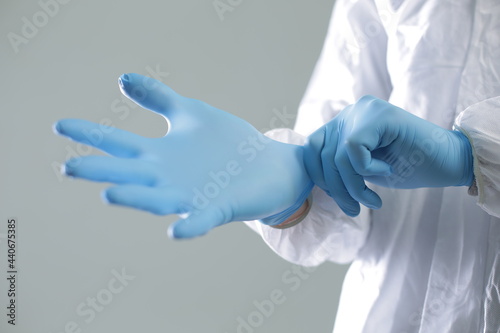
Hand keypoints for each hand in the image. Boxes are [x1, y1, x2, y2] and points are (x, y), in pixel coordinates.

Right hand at [54, 73, 312, 238]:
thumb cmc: (227, 143)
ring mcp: (193, 195)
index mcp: (161, 154)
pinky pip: (202, 219)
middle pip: (129, 173)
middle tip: (68, 167)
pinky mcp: (220, 207)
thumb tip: (122, 78)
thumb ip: (159, 99)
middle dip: (100, 171)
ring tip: (110, 194)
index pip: (119, 143)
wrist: (269, 166)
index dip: (91, 134)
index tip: (60, 125)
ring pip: (158, 199)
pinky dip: (190, 225)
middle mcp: (170, 178)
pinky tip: (176, 230)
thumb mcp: (191, 114)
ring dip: (136, 199)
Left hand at [304, 95, 472, 215]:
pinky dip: (367, 168)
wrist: (449, 162)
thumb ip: (339, 165)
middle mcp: (352, 111)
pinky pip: (353, 148)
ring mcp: (365, 110)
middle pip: (322, 153)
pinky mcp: (379, 115)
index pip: (313, 147)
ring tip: (371, 200)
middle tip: (354, 208)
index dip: (318, 175)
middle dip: (335, 188)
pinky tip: (386, 170)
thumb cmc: (408, 166)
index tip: (337, 196)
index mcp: (346, 122)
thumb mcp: (364, 169)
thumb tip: (312, 177)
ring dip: (352, 186)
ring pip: (337, 154)